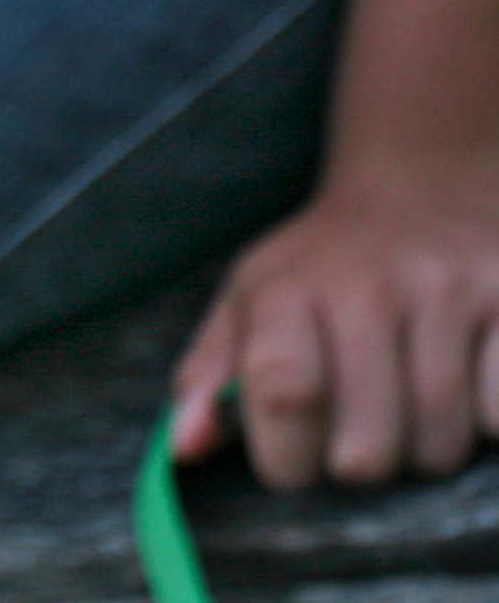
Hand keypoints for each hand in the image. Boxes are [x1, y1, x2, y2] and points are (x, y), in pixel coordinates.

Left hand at [173, 168, 498, 487]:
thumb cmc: (324, 267)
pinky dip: (488, 418)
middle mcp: (366, 287)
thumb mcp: (251, 300)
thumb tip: (182, 448)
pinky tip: (469, 377)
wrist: (421, 187)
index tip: (291, 457)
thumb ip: (211, 377)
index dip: (284, 454)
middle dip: (360, 462)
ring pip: (439, 446)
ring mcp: (447, 294)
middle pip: (366, 449)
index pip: (281, 390)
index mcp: (286, 288)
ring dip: (425, 448)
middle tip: (359, 422)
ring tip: (411, 400)